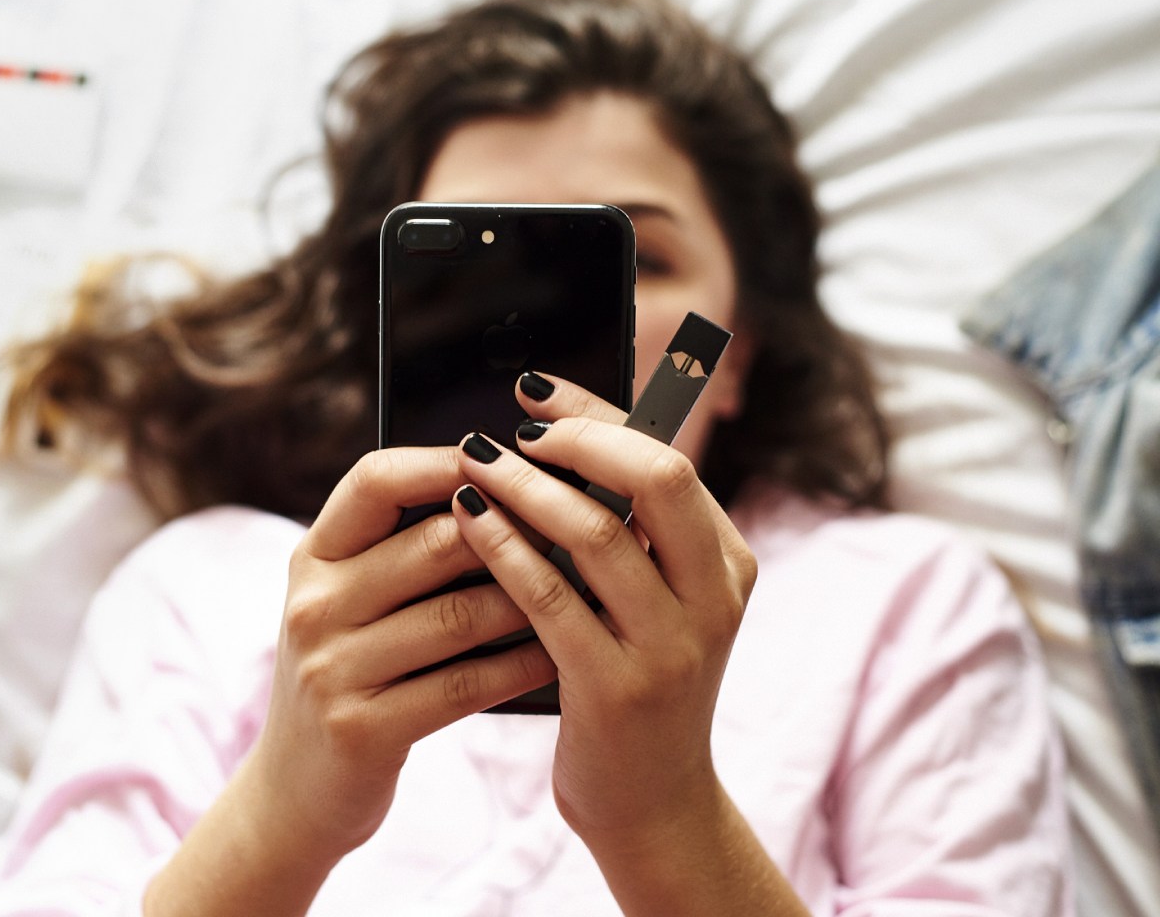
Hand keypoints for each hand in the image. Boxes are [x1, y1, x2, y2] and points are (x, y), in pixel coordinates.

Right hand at [242, 446, 556, 861]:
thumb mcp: (346, 602)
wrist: (294, 791)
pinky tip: (560, 654)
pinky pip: (463, 686)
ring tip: (586, 584)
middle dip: (514, 532)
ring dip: (531, 599)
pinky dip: (520, 665)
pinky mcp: (362, 729)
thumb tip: (505, 490)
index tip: (508, 460)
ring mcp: (333, 670)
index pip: (374, 480)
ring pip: (458, 616)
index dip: (445, 461)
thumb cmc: (347, 675)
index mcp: (312, 557)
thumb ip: (400, 549)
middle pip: (432, 544)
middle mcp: (315, 606)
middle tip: (579, 524)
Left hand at [452, 375, 757, 855]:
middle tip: (508, 431)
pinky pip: (551, 597)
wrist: (654, 804)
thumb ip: (628, 530)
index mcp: (727, 561)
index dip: (596, 413)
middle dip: (574, 437)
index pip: (667, 455)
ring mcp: (671, 645)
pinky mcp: (618, 688)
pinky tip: (468, 522)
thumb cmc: (636, 682)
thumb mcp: (657, 602)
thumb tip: (555, 438)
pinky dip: (505, 548)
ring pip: (596, 532)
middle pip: (656, 476)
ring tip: (473, 464)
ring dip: (525, 488)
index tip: (534, 390)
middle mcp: (714, 596)